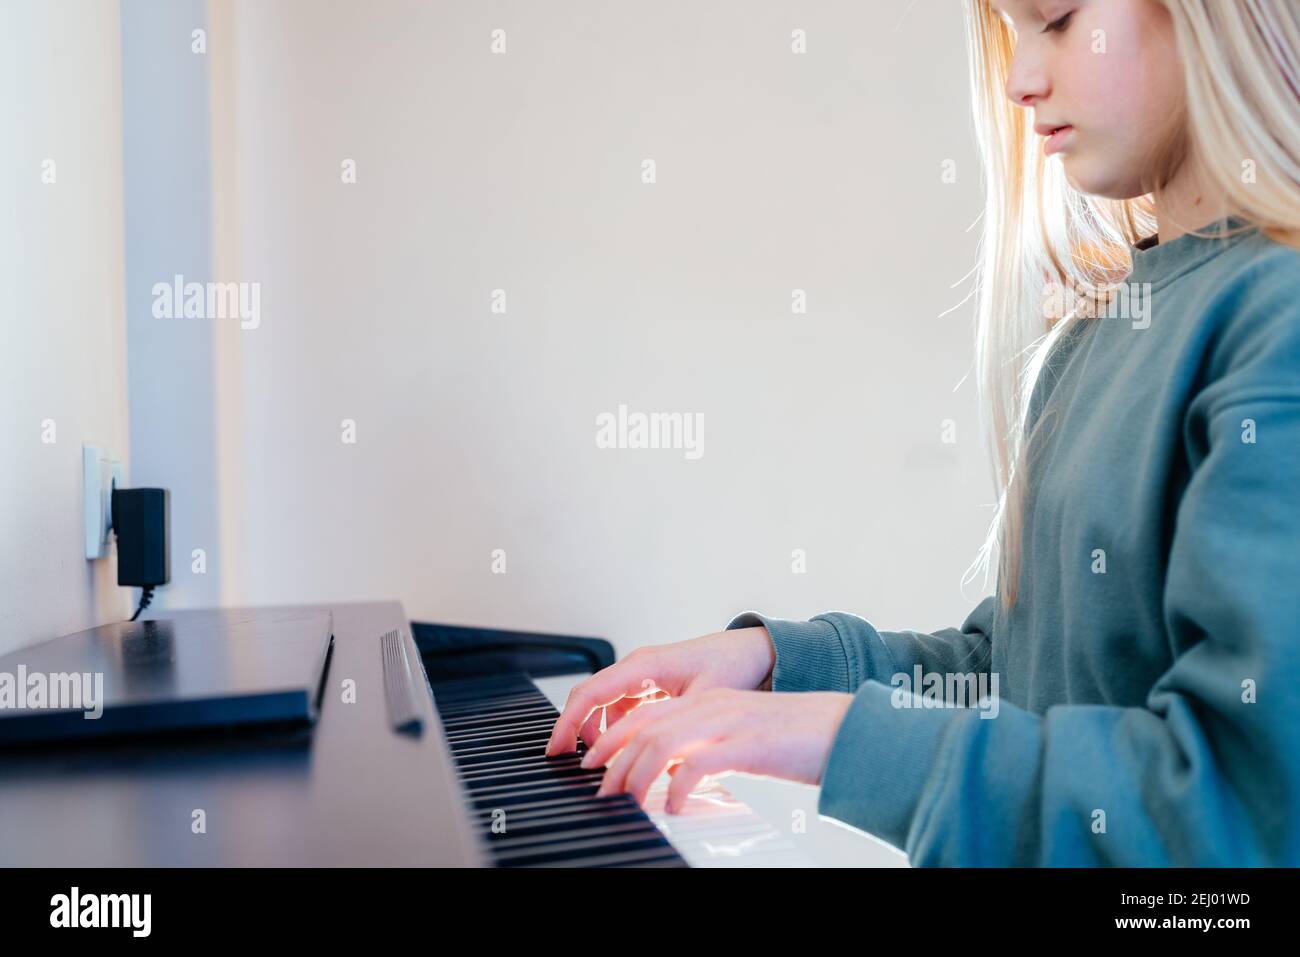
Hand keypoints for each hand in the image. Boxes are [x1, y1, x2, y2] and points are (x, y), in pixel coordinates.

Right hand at [544, 626, 775, 756]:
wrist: (755, 652)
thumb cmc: (733, 667)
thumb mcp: (705, 702)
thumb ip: (675, 730)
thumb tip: (653, 765)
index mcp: (643, 665)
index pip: (590, 693)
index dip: (567, 722)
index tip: (555, 750)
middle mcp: (637, 666)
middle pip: (590, 697)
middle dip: (574, 730)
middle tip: (568, 765)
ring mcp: (643, 674)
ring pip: (605, 704)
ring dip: (599, 732)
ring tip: (607, 763)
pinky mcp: (652, 683)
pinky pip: (623, 706)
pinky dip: (619, 727)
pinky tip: (633, 750)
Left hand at [580, 688, 854, 812]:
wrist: (846, 730)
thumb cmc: (797, 741)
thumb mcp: (741, 739)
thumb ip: (708, 749)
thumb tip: (675, 776)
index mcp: (709, 701)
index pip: (645, 714)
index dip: (612, 738)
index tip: (593, 764)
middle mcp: (712, 706)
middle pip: (643, 727)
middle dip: (611, 759)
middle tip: (599, 790)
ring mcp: (728, 722)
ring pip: (660, 744)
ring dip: (636, 776)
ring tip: (627, 803)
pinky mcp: (746, 744)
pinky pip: (697, 765)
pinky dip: (678, 789)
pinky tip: (676, 808)